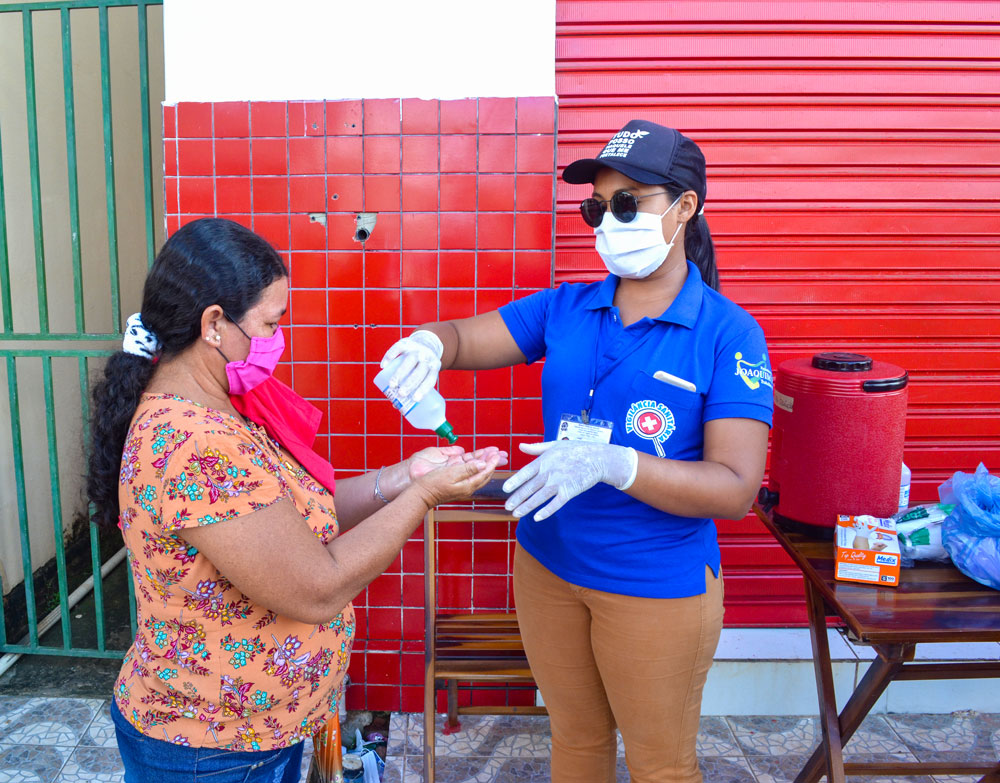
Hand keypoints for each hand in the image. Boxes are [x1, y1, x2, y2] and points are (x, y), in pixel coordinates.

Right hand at [380, 330, 443, 401]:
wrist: (426, 342)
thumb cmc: (422, 367)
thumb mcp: (425, 375)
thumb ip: (413, 388)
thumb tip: (397, 407)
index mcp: (434, 367)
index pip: (430, 379)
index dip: (423, 389)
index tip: (415, 400)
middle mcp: (427, 357)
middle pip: (419, 372)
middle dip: (410, 383)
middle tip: (401, 394)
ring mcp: (417, 349)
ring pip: (409, 361)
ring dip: (400, 373)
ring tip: (392, 385)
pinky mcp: (406, 342)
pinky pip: (398, 348)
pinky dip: (390, 357)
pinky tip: (383, 366)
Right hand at [413, 452, 502, 507]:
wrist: (421, 494)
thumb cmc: (433, 484)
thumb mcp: (450, 474)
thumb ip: (468, 469)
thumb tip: (483, 464)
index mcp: (468, 485)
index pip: (485, 473)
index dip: (492, 462)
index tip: (497, 454)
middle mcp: (468, 487)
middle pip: (485, 474)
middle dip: (492, 463)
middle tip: (500, 454)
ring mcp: (463, 486)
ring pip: (479, 474)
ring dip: (486, 463)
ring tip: (492, 454)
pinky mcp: (458, 484)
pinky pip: (472, 474)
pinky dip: (477, 466)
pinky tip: (478, 461)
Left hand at [502, 441, 638, 520]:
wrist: (597, 458)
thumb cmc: (576, 449)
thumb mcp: (554, 444)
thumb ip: (536, 447)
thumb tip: (520, 446)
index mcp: (544, 460)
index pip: (525, 472)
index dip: (515, 481)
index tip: (505, 489)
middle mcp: (549, 472)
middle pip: (530, 487)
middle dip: (517, 498)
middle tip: (507, 507)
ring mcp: (559, 482)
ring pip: (539, 497)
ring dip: (527, 507)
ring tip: (516, 514)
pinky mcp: (569, 491)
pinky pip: (555, 504)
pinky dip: (546, 511)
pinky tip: (537, 518)